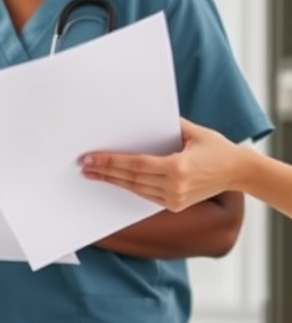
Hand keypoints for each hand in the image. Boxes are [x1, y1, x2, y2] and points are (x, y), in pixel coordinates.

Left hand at [80, 118, 239, 210]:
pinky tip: (113, 180)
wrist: (238, 171)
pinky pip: (146, 195)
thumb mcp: (192, 131)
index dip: (111, 162)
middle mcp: (176, 187)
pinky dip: (128, 187)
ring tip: (92, 174)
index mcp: (178, 168)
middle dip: (105, 172)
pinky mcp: (176, 204)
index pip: (135, 165)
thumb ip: (167, 125)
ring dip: (112, 181)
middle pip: (131, 179)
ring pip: (136, 189)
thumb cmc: (216, 147)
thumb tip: (136, 117)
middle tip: (83, 166)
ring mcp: (176, 199)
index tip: (91, 159)